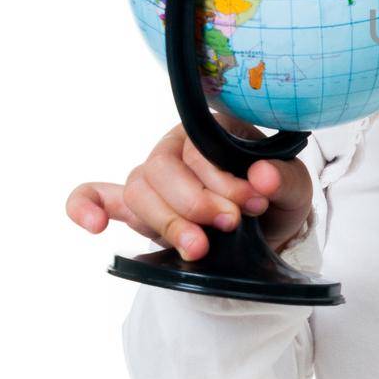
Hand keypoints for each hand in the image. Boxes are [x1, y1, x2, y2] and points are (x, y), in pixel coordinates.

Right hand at [65, 116, 313, 261]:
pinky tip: (93, 225)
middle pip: (160, 169)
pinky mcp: (137, 207)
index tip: (251, 205)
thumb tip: (264, 176)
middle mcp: (176, 148)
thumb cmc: (276, 197)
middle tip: (229, 226)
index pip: (198, 149)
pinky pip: (95, 195)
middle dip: (194, 203)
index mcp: (210, 130)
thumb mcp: (294, 187)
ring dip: (165, 222)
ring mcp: (153, 178)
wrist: (269, 230)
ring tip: (198, 248)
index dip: (220, 180)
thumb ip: (283, 179)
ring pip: (138, 191)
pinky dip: (85, 205)